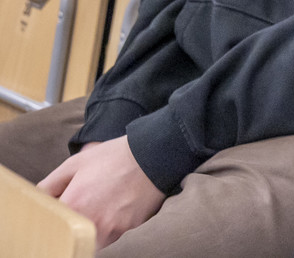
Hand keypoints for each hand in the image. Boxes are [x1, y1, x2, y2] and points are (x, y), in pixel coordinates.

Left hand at [38, 136, 165, 248]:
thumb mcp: (76, 163)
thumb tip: (38, 200)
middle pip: (70, 234)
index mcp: (72, 205)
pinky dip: (108, 226)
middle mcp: (89, 222)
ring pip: (90, 238)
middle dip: (72, 223)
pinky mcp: (126, 230)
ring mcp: (109, 229)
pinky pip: (110, 235)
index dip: (54, 215)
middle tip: (84, 203)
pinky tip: (116, 206)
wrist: (155, 155)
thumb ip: (50, 184)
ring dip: (90, 227)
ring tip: (101, 203)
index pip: (51, 224)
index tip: (61, 206)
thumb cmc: (115, 157)